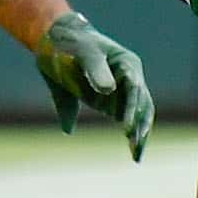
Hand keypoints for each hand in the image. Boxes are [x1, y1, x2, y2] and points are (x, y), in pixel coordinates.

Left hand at [35, 12, 155, 160]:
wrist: (56, 41)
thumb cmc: (72, 44)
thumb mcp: (83, 54)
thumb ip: (95, 71)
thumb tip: (108, 91)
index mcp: (126, 64)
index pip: (134, 90)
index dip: (132, 109)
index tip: (127, 129)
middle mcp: (128, 78)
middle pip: (141, 104)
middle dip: (140, 126)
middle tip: (136, 148)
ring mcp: (120, 90)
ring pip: (137, 114)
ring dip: (138, 133)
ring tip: (137, 156)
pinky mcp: (109, 100)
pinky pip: (124, 118)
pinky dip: (130, 133)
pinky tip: (133, 150)